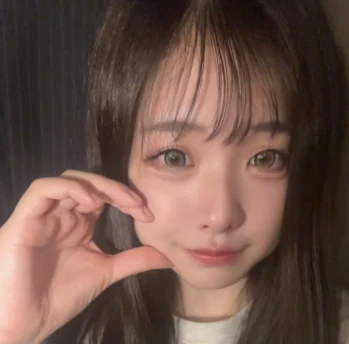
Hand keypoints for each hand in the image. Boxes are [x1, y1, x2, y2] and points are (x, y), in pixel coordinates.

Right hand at [0, 170, 171, 343]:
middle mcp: (62, 214)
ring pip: (68, 179)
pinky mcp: (25, 219)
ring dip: (96, 185)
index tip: (148, 214)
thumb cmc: (60, 297)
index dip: (126, 198)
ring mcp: (43, 215)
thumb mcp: (106, 272)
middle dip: (117, 189)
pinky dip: (68, 188)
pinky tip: (90, 200)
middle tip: (138, 205)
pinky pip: (42, 190)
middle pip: (89, 183)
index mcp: (79, 223)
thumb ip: (134, 260)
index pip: (104, 196)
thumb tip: (168, 256)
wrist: (26, 325)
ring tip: (117, 201)